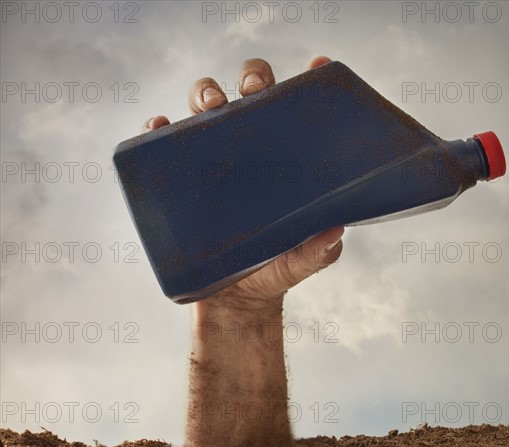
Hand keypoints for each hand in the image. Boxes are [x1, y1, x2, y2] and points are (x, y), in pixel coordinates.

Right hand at [141, 56, 343, 308]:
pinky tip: (160, 126)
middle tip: (253, 91)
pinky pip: (163, 147)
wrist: (234, 302)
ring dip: (205, 93)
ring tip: (212, 106)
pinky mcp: (182, 185)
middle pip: (246, 96)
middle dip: (250, 79)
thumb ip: (319, 250)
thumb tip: (335, 229)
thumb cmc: (272, 272)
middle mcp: (248, 155)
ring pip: (204, 109)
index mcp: (283, 163)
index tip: (316, 67)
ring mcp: (213, 166)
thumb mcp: (302, 261)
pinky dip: (157, 130)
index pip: (294, 114)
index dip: (305, 85)